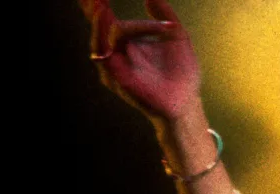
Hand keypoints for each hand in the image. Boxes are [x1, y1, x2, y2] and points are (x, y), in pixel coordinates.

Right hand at [80, 0, 201, 126]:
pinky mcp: (118, 78)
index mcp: (126, 41)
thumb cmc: (181, 70)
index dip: (97, 4)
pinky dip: (105, 36)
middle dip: (92, 8)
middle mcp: (116, 52)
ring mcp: (115, 66)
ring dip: (99, 19)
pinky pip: (107, 57)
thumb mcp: (175, 34)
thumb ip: (163, 13)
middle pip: (97, 25)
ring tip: (100, 3)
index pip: (106, 17)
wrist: (187, 99)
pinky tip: (109, 21)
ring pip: (100, 39)